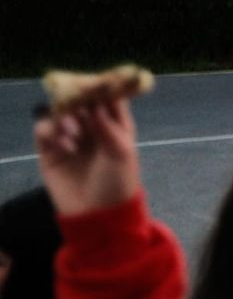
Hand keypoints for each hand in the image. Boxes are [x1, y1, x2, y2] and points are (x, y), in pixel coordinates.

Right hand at [33, 98, 141, 216]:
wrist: (97, 215)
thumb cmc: (118, 181)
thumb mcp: (121, 152)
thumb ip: (108, 126)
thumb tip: (96, 103)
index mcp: (115, 124)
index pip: (107, 97)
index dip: (102, 87)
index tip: (95, 84)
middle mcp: (91, 127)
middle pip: (80, 101)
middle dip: (78, 100)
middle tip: (77, 104)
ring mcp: (69, 138)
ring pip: (60, 113)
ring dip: (65, 118)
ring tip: (74, 133)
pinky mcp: (50, 151)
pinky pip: (43, 130)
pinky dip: (51, 131)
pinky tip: (66, 147)